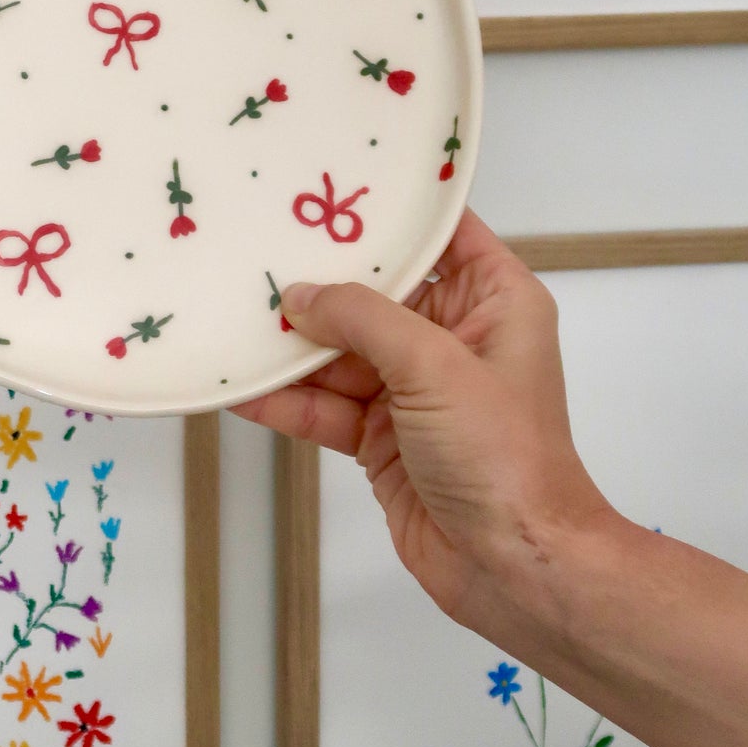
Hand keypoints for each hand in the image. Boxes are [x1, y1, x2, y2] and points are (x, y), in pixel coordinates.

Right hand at [234, 210, 611, 632]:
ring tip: (231, 318)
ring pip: (340, 351)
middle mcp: (454, 336)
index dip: (389, 208)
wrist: (516, 567)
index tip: (327, 179)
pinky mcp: (382, 439)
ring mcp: (415, 390)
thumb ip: (363, 320)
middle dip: (318, 279)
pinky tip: (240, 388)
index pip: (440, 231)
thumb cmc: (504, 454)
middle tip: (255, 248)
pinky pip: (325, 406)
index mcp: (493, 299)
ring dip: (291, 345)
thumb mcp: (435, 365)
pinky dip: (286, 400)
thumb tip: (299, 297)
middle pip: (375, 291)